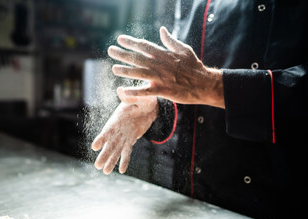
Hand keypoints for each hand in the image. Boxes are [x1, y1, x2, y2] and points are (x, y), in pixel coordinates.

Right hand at [91, 88, 157, 174]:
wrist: (149, 104)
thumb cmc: (143, 98)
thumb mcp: (138, 96)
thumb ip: (130, 96)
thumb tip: (121, 90)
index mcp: (118, 119)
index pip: (108, 130)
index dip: (102, 138)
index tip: (95, 146)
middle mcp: (119, 129)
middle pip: (110, 144)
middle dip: (104, 155)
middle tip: (97, 166)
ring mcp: (124, 135)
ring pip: (116, 150)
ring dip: (111, 161)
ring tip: (105, 172)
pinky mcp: (131, 139)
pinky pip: (127, 152)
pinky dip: (124, 160)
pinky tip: (122, 170)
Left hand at [108, 26, 224, 108]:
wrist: (204, 84)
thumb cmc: (194, 66)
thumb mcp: (184, 49)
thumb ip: (170, 41)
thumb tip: (162, 30)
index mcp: (164, 54)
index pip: (144, 46)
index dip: (131, 42)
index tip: (120, 39)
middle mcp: (160, 64)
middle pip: (138, 58)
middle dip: (123, 54)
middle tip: (110, 50)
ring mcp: (160, 77)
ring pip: (139, 73)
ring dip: (126, 71)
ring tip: (114, 68)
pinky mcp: (162, 90)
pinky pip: (145, 92)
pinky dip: (134, 92)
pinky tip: (123, 91)